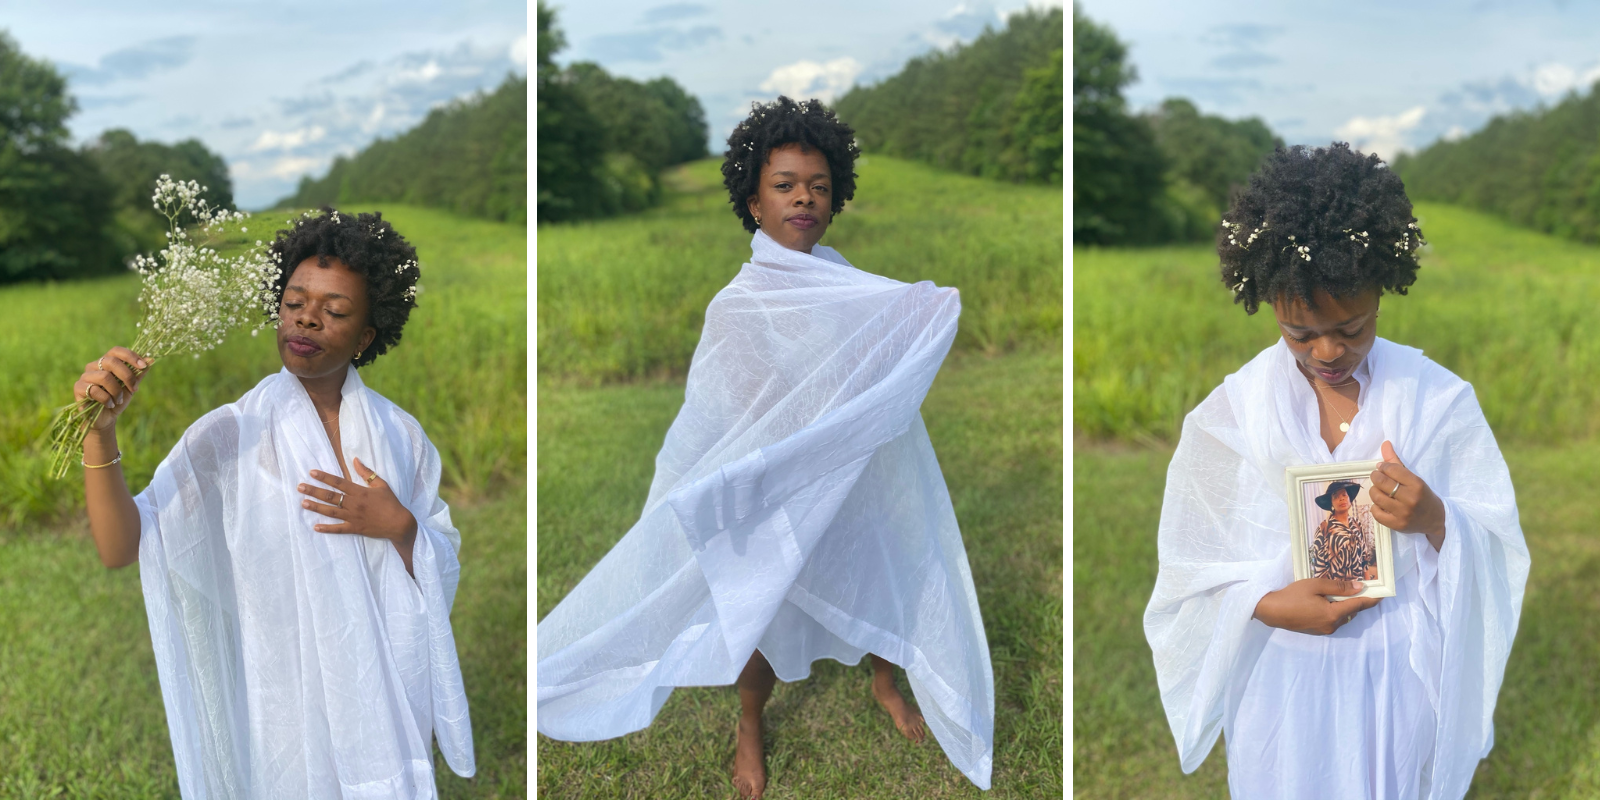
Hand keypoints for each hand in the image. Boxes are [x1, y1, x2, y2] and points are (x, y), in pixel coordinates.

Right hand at [75, 347, 149, 430]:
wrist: (105, 419)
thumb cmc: (117, 400)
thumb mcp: (131, 387)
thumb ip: (138, 374)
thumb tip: (151, 359)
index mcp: (106, 362)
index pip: (116, 351)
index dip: (130, 356)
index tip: (143, 366)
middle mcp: (93, 366)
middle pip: (111, 361)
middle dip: (127, 376)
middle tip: (134, 389)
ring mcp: (85, 376)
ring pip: (104, 377)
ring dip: (116, 391)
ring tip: (118, 400)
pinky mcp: (78, 388)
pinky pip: (94, 390)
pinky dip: (106, 399)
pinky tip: (109, 405)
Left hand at [297, 457, 417, 545]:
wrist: (399, 523)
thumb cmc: (391, 503)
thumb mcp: (381, 485)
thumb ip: (367, 473)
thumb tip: (355, 460)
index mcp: (360, 492)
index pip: (338, 482)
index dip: (324, 477)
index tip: (312, 472)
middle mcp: (354, 504)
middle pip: (330, 496)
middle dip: (314, 491)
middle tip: (300, 487)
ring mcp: (353, 517)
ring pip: (331, 511)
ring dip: (316, 507)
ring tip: (303, 503)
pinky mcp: (355, 529)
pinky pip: (338, 529)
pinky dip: (327, 529)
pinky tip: (316, 527)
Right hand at [1253, 578, 1380, 634]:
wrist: (1270, 611)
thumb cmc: (1291, 596)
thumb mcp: (1315, 585)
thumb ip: (1338, 587)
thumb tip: (1359, 587)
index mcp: (1333, 614)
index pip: (1358, 605)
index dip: (1372, 599)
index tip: (1383, 594)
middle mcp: (1332, 625)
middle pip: (1351, 612)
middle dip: (1356, 600)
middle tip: (1361, 588)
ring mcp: (1324, 630)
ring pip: (1342, 616)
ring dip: (1344, 605)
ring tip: (1341, 593)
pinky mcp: (1317, 631)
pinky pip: (1333, 620)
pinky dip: (1335, 610)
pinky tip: (1327, 602)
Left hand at [1369, 440, 1446, 549]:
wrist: (1437, 520)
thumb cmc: (1423, 495)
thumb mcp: (1414, 478)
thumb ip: (1397, 462)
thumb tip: (1385, 444)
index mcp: (1417, 484)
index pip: (1391, 469)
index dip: (1383, 467)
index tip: (1383, 468)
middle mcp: (1410, 499)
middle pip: (1380, 482)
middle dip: (1376, 477)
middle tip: (1378, 478)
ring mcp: (1402, 513)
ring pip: (1375, 496)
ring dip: (1375, 491)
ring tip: (1381, 491)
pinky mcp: (1396, 525)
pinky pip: (1375, 512)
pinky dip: (1376, 507)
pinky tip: (1383, 504)